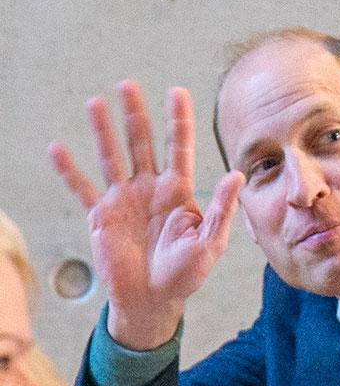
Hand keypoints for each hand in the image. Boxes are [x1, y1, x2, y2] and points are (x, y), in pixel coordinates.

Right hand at [49, 82, 242, 349]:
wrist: (154, 301)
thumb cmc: (186, 274)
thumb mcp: (210, 244)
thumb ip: (222, 209)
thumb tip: (237, 175)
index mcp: (178, 193)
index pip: (178, 148)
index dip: (178, 121)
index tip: (176, 91)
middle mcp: (149, 189)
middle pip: (141, 144)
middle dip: (136, 115)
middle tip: (128, 85)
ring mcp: (123, 200)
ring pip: (112, 157)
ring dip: (103, 131)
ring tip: (95, 103)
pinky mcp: (101, 216)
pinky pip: (82, 188)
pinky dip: (69, 170)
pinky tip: (57, 149)